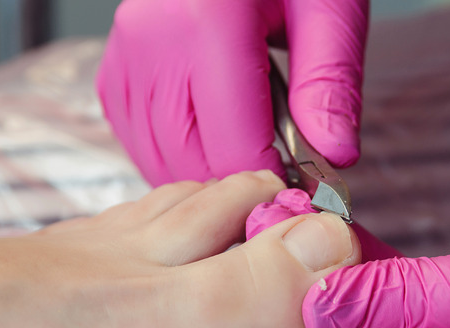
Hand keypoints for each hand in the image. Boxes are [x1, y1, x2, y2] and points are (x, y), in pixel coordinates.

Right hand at [96, 0, 367, 185]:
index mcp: (208, 24)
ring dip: (204, 176)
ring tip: (247, 158)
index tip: (304, 188)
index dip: (275, 181)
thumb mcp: (327, 8)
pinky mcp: (115, 66)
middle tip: (281, 175)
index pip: (237, 147)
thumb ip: (330, 84)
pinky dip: (170, 155)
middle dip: (239, 185)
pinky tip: (206, 142)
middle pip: (192, 161)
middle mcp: (153, 42)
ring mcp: (126, 55)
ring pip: (157, 158)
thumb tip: (334, 157)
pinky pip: (135, 137)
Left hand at [242, 191, 449, 327]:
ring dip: (326, 274)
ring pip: (358, 323)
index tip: (249, 288)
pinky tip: (333, 229)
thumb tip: (313, 300)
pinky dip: (365, 264)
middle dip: (296, 299)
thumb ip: (396, 300)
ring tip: (289, 220)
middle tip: (265, 237)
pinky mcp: (449, 323)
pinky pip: (390, 297)